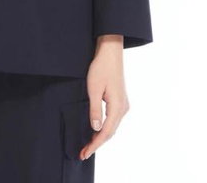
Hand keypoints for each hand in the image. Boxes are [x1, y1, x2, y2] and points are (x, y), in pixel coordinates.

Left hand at [80, 35, 129, 160]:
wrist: (111, 52)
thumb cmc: (101, 68)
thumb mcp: (94, 89)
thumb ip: (95, 110)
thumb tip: (96, 129)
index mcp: (118, 106)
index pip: (106, 132)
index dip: (95, 144)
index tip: (85, 153)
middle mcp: (123, 108)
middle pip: (110, 132)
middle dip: (97, 143)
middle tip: (83, 153)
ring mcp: (123, 104)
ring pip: (112, 127)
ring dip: (101, 137)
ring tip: (88, 145)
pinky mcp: (120, 100)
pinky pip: (113, 120)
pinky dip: (105, 128)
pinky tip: (96, 131)